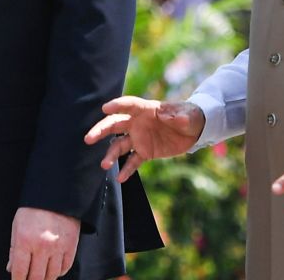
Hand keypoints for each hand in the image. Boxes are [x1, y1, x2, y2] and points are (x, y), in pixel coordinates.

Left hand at [7, 207, 79, 279]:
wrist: (56, 194)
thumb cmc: (33, 210)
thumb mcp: (17, 226)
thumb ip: (14, 250)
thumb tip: (11, 269)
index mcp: (24, 240)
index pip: (19, 271)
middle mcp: (42, 245)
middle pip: (36, 278)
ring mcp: (58, 247)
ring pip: (51, 276)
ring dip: (45, 279)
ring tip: (40, 276)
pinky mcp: (71, 245)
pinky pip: (65, 268)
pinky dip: (58, 272)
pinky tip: (53, 270)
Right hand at [83, 97, 204, 180]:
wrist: (194, 131)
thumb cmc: (190, 116)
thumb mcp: (188, 115)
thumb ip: (179, 116)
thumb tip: (172, 117)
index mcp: (146, 110)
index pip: (129, 105)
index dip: (117, 105)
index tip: (104, 109)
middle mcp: (137, 123)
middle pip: (115, 125)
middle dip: (101, 131)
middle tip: (88, 138)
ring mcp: (139, 138)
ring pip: (120, 146)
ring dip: (111, 155)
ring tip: (103, 165)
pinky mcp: (145, 152)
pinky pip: (133, 161)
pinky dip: (127, 170)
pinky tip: (120, 179)